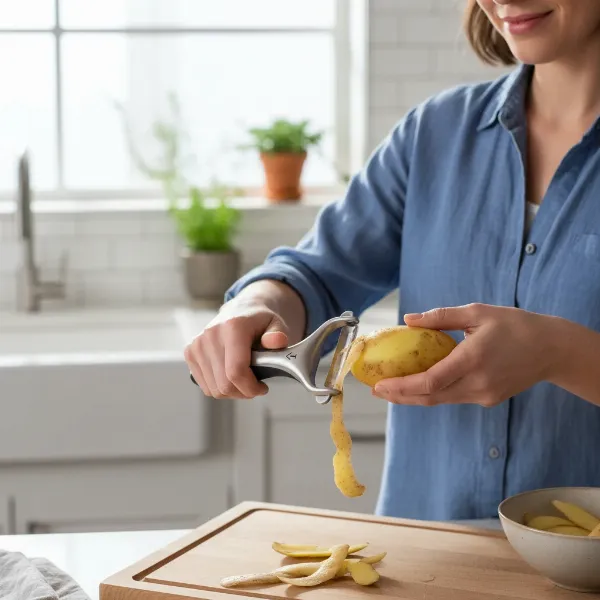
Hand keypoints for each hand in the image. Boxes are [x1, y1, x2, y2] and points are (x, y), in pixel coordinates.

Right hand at [184, 298, 290, 399]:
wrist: (242, 309)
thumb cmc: (260, 320)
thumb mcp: (276, 324)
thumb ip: (277, 334)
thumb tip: (277, 341)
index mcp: (233, 327)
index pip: (236, 372)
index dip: (250, 388)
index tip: (262, 388)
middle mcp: (211, 335)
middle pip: (224, 385)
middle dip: (243, 392)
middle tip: (255, 386)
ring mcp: (197, 344)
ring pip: (213, 389)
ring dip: (232, 392)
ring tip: (244, 380)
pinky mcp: (190, 352)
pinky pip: (205, 386)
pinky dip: (219, 388)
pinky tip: (230, 376)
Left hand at [373, 303, 554, 406]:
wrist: (551, 349)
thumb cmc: (514, 325)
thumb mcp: (476, 312)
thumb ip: (440, 317)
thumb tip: (408, 319)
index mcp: (473, 359)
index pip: (431, 381)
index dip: (402, 386)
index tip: (380, 385)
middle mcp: (478, 383)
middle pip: (430, 397)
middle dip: (400, 396)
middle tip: (376, 390)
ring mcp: (484, 395)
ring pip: (441, 400)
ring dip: (413, 396)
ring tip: (390, 389)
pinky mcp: (488, 399)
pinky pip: (454, 397)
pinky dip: (433, 393)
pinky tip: (418, 385)